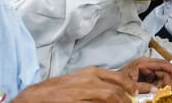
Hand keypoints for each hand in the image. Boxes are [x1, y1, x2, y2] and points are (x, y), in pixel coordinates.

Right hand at [14, 67, 134, 102]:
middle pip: (115, 90)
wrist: (36, 96)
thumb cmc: (59, 89)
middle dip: (126, 100)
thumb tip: (115, 92)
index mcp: (91, 72)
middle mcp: (88, 79)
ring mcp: (82, 91)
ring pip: (109, 97)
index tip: (136, 93)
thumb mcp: (80, 80)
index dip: (130, 86)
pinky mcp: (75, 101)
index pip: (118, 77)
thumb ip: (97, 83)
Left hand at [120, 57, 171, 92]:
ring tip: (159, 91)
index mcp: (142, 63)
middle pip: (164, 70)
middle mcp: (147, 65)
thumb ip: (142, 86)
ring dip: (164, 84)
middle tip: (167, 90)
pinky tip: (157, 91)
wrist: (110, 84)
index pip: (162, 63)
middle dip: (167, 80)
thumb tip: (156, 90)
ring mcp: (147, 71)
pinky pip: (158, 80)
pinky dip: (160, 86)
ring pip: (163, 76)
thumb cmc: (116, 81)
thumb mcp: (129, 84)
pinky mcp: (147, 76)